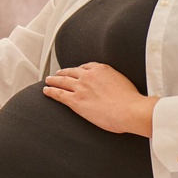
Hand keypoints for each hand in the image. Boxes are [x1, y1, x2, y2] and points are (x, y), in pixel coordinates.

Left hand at [43, 62, 157, 136]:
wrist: (130, 110)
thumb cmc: (131, 101)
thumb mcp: (125, 83)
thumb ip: (116, 82)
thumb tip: (116, 89)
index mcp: (102, 69)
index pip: (86, 66)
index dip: (78, 69)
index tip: (75, 71)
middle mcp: (89, 75)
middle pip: (71, 72)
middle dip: (63, 72)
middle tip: (58, 74)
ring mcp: (81, 87)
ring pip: (62, 81)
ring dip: (53, 80)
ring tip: (48, 80)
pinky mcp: (75, 100)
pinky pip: (59, 94)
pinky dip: (50, 91)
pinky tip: (46, 91)